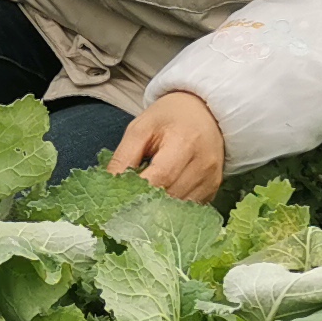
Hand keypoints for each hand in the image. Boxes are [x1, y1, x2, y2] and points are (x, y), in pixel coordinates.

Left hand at [109, 91, 226, 202]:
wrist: (205, 111)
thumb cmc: (169, 117)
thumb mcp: (140, 129)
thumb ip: (123, 157)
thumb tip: (107, 186)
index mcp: (184, 142)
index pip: (160, 178)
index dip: (137, 193)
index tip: (116, 201)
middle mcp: (203, 164)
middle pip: (170, 197)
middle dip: (145, 205)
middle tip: (124, 208)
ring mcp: (211, 178)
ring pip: (180, 208)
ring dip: (158, 210)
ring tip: (140, 205)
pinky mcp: (214, 188)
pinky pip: (190, 208)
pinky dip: (172, 209)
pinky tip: (159, 202)